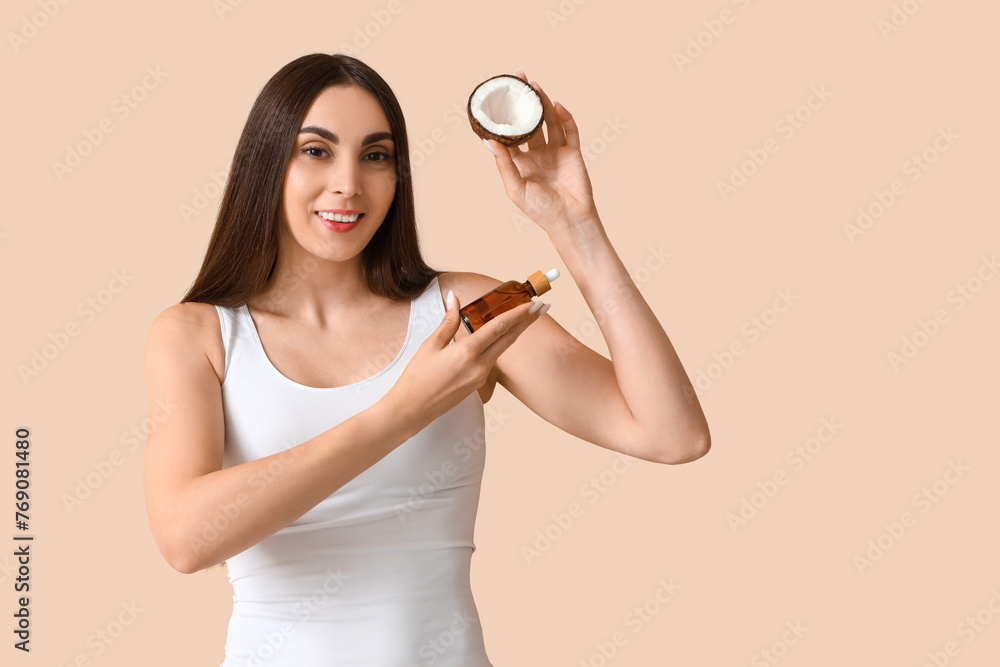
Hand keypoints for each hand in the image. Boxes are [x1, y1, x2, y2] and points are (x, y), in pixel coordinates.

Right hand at [385, 290, 544, 430]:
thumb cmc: (417, 378)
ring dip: (513, 333)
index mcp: (467, 352)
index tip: (534, 304)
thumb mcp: (431, 345)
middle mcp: (479, 365)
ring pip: (502, 349)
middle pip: (509, 338)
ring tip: (523, 318)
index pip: (499, 327)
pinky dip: (498, 346)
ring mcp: (481, 377)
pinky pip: (492, 360)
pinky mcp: (478, 384)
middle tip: (542, 307)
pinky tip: (498, 338)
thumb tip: (454, 299)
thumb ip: (448, 322)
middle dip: (526, 322)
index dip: (519, 314)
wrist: (412, 410)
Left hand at [482, 68, 599, 233]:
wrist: (569, 220)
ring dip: (543, 104)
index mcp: (520, 162)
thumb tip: (488, 140)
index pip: (510, 134)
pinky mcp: (573, 152)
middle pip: (529, 122)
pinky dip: (564, 117)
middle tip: (518, 80)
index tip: (497, 99)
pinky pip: (569, 130)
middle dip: (524, 102)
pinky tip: (557, 105)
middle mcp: (537, 154)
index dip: (504, 117)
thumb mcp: (515, 188)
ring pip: (548, 122)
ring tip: (535, 86)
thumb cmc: (540, 209)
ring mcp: (556, 152)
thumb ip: (503, 164)